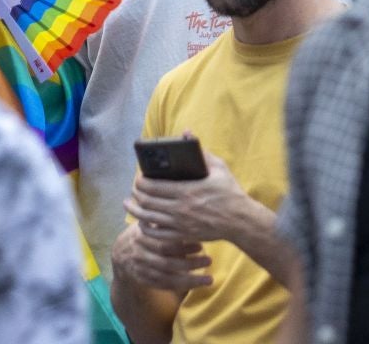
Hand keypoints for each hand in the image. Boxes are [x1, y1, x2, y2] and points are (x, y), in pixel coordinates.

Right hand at [111, 216, 211, 293]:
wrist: (121, 254)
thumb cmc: (142, 233)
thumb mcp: (147, 222)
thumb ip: (161, 218)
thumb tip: (182, 203)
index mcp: (143, 237)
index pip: (165, 244)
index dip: (183, 246)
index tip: (201, 245)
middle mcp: (141, 255)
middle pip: (167, 263)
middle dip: (190, 264)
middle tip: (209, 261)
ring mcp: (142, 270)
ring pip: (168, 279)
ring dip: (190, 280)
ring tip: (209, 279)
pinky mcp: (145, 281)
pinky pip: (165, 287)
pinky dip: (181, 287)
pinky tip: (196, 285)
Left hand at [126, 149, 262, 249]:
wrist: (240, 220)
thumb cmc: (229, 192)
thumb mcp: (219, 168)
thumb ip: (201, 151)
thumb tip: (186, 133)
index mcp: (186, 190)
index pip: (153, 186)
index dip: (140, 181)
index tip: (139, 177)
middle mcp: (180, 208)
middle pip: (146, 201)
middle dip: (135, 194)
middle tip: (133, 189)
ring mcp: (180, 224)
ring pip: (148, 218)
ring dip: (134, 210)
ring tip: (128, 204)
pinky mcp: (182, 235)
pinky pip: (157, 235)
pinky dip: (145, 228)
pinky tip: (143, 222)